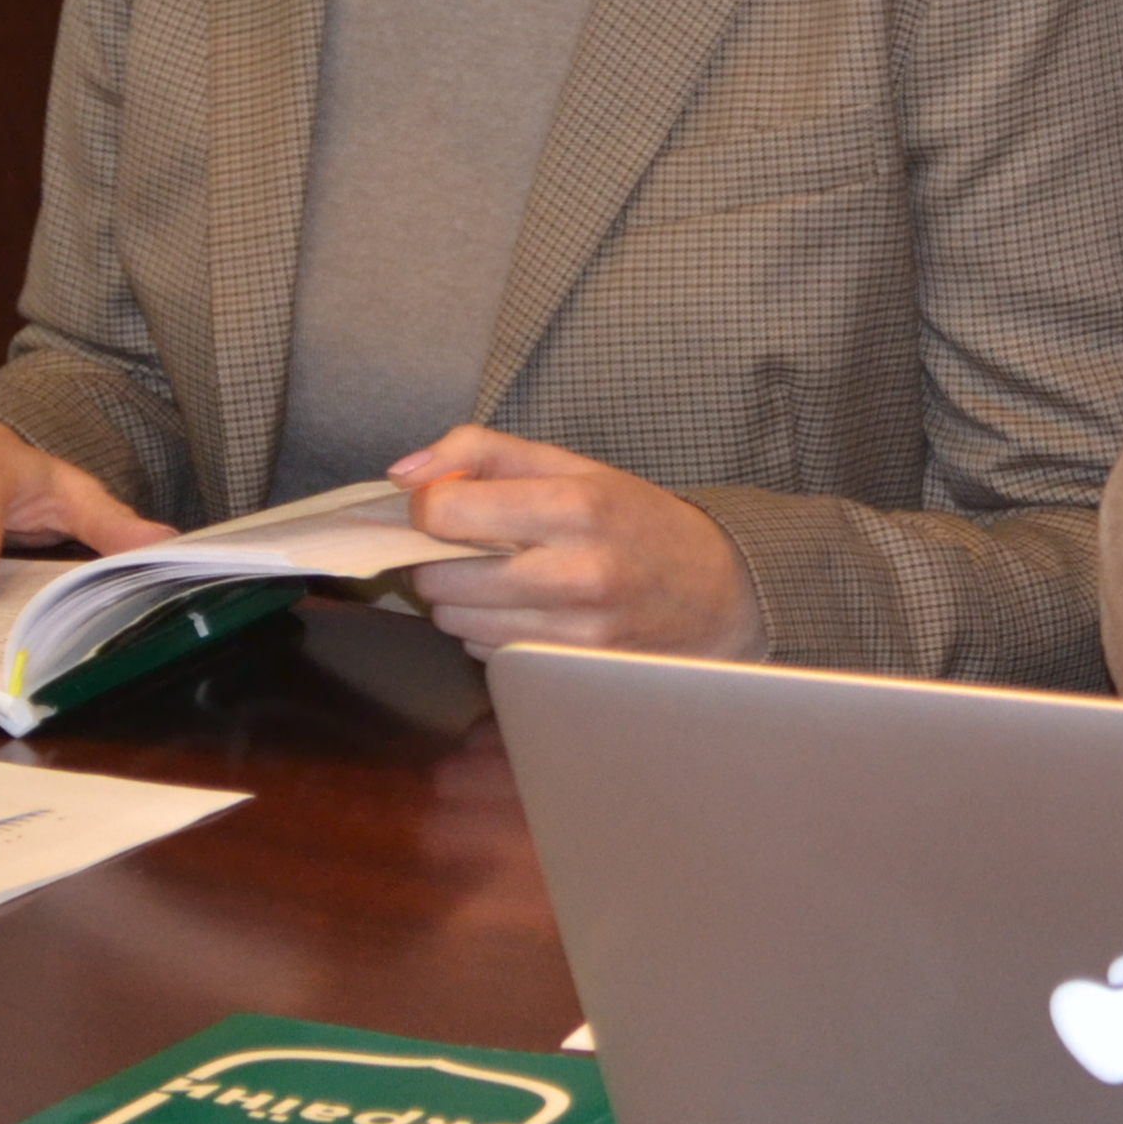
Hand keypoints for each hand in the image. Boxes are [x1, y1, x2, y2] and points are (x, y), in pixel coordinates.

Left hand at [388, 426, 763, 660]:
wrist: (719, 595)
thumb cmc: (638, 523)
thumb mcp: (575, 466)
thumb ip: (482, 452)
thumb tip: (403, 474)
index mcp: (576, 505)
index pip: (445, 512)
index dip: (426, 508)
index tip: (442, 506)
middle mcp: (575, 572)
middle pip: (438, 576)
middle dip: (438, 559)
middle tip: (469, 546)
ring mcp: (573, 631)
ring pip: (456, 622)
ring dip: (463, 599)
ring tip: (504, 578)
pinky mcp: (570, 671)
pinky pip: (487, 655)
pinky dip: (490, 633)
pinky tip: (527, 612)